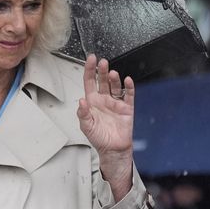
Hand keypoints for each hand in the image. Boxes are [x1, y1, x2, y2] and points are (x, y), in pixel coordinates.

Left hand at [77, 54, 134, 200]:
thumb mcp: (86, 126)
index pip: (90, 82)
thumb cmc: (98, 137)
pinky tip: (127, 81)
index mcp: (92, 101)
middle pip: (103, 81)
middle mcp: (104, 99)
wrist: (113, 149)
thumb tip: (81, 101)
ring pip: (115, 86)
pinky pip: (128, 95)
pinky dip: (128, 88)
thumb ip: (82, 113)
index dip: (90, 70)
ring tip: (112, 73)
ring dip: (114, 79)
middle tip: (103, 62)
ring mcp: (116, 103)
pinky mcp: (127, 108)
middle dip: (102, 71)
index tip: (91, 59)